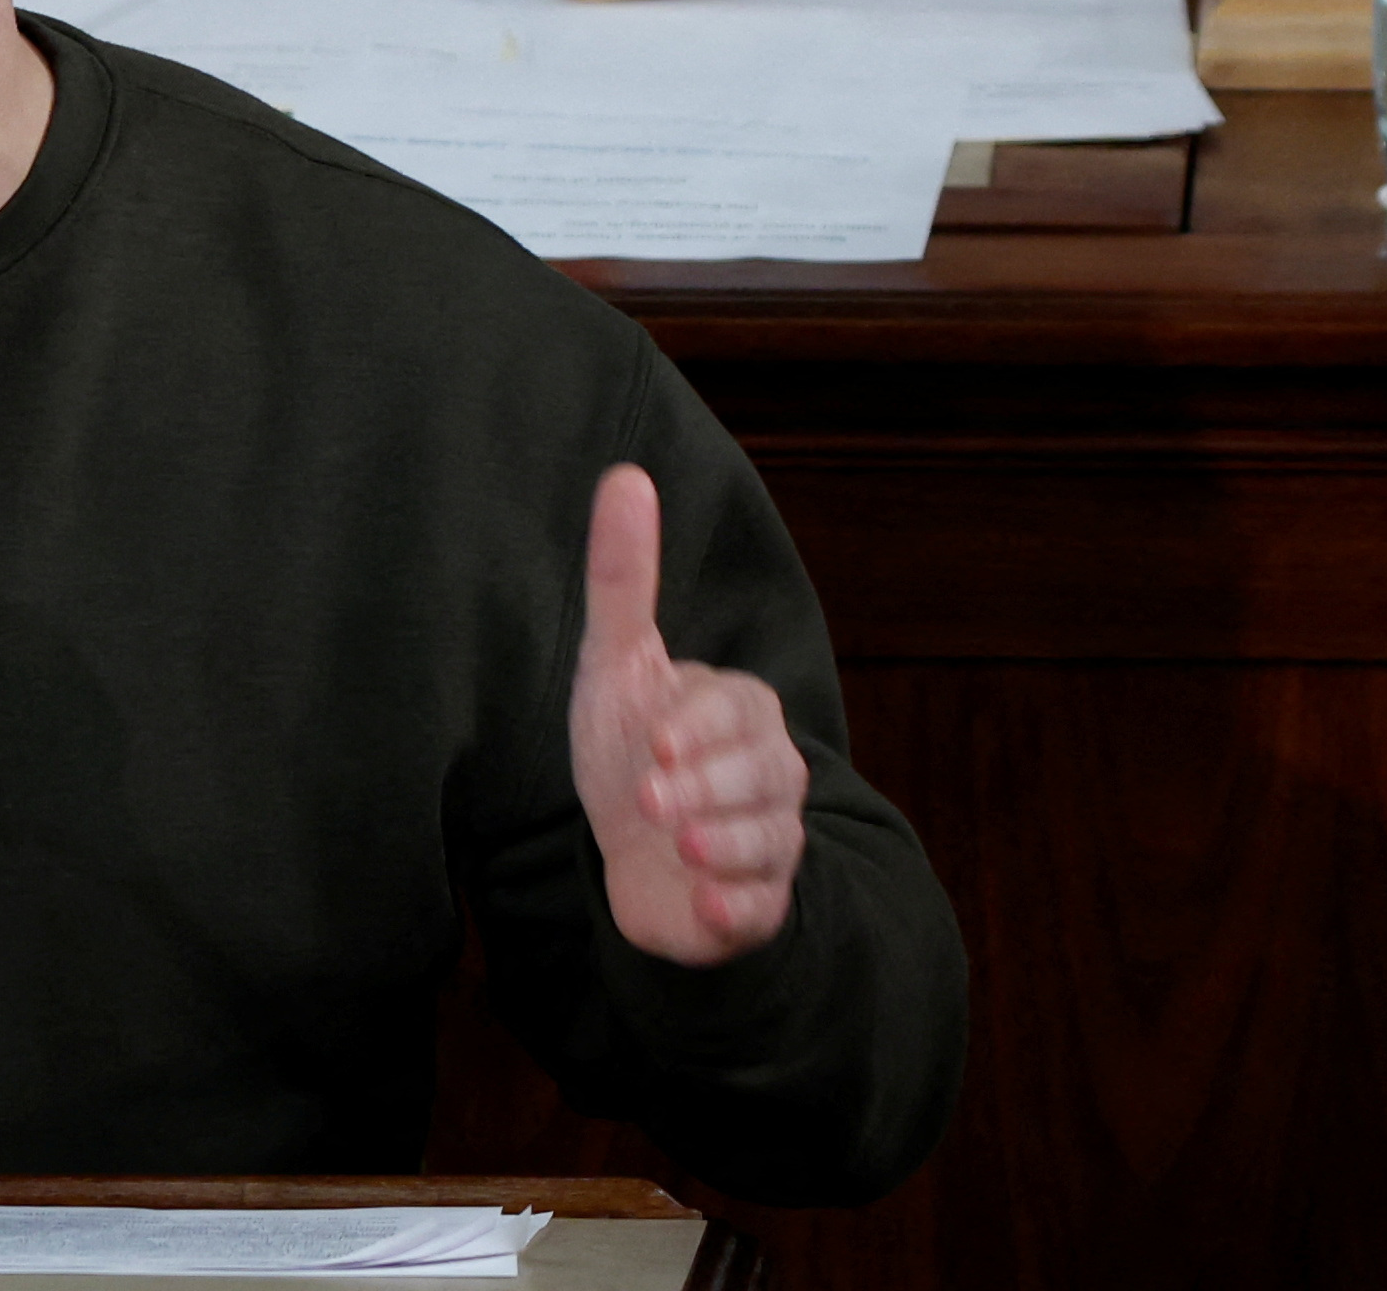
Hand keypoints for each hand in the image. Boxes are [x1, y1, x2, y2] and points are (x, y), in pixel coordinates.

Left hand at [567, 463, 808, 965]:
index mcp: (742, 710)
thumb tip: (625, 475)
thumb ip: (622, 578)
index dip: (696, 727)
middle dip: (705, 788)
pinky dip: (735, 911)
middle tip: (649, 796)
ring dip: (724, 846)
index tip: (656, 740)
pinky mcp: (756, 906)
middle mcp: (770, 773)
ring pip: (769, 843)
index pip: (735, 712)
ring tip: (680, 846)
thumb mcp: (616, 663)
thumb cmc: (629, 746)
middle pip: (762, 778)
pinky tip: (704, 904)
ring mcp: (770, 841)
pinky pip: (761, 912)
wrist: (633, 856)